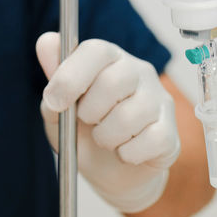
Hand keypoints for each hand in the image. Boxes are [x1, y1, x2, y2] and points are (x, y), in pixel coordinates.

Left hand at [35, 33, 179, 213]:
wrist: (109, 174)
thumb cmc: (83, 134)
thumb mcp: (59, 111)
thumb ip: (54, 79)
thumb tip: (46, 42)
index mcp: (110, 59)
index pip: (96, 50)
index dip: (71, 75)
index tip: (55, 101)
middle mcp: (139, 72)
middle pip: (114, 81)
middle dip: (89, 111)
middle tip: (86, 122)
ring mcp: (159, 100)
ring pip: (129, 116)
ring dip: (106, 137)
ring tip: (105, 139)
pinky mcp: (170, 133)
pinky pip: (149, 141)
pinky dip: (128, 154)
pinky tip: (124, 151)